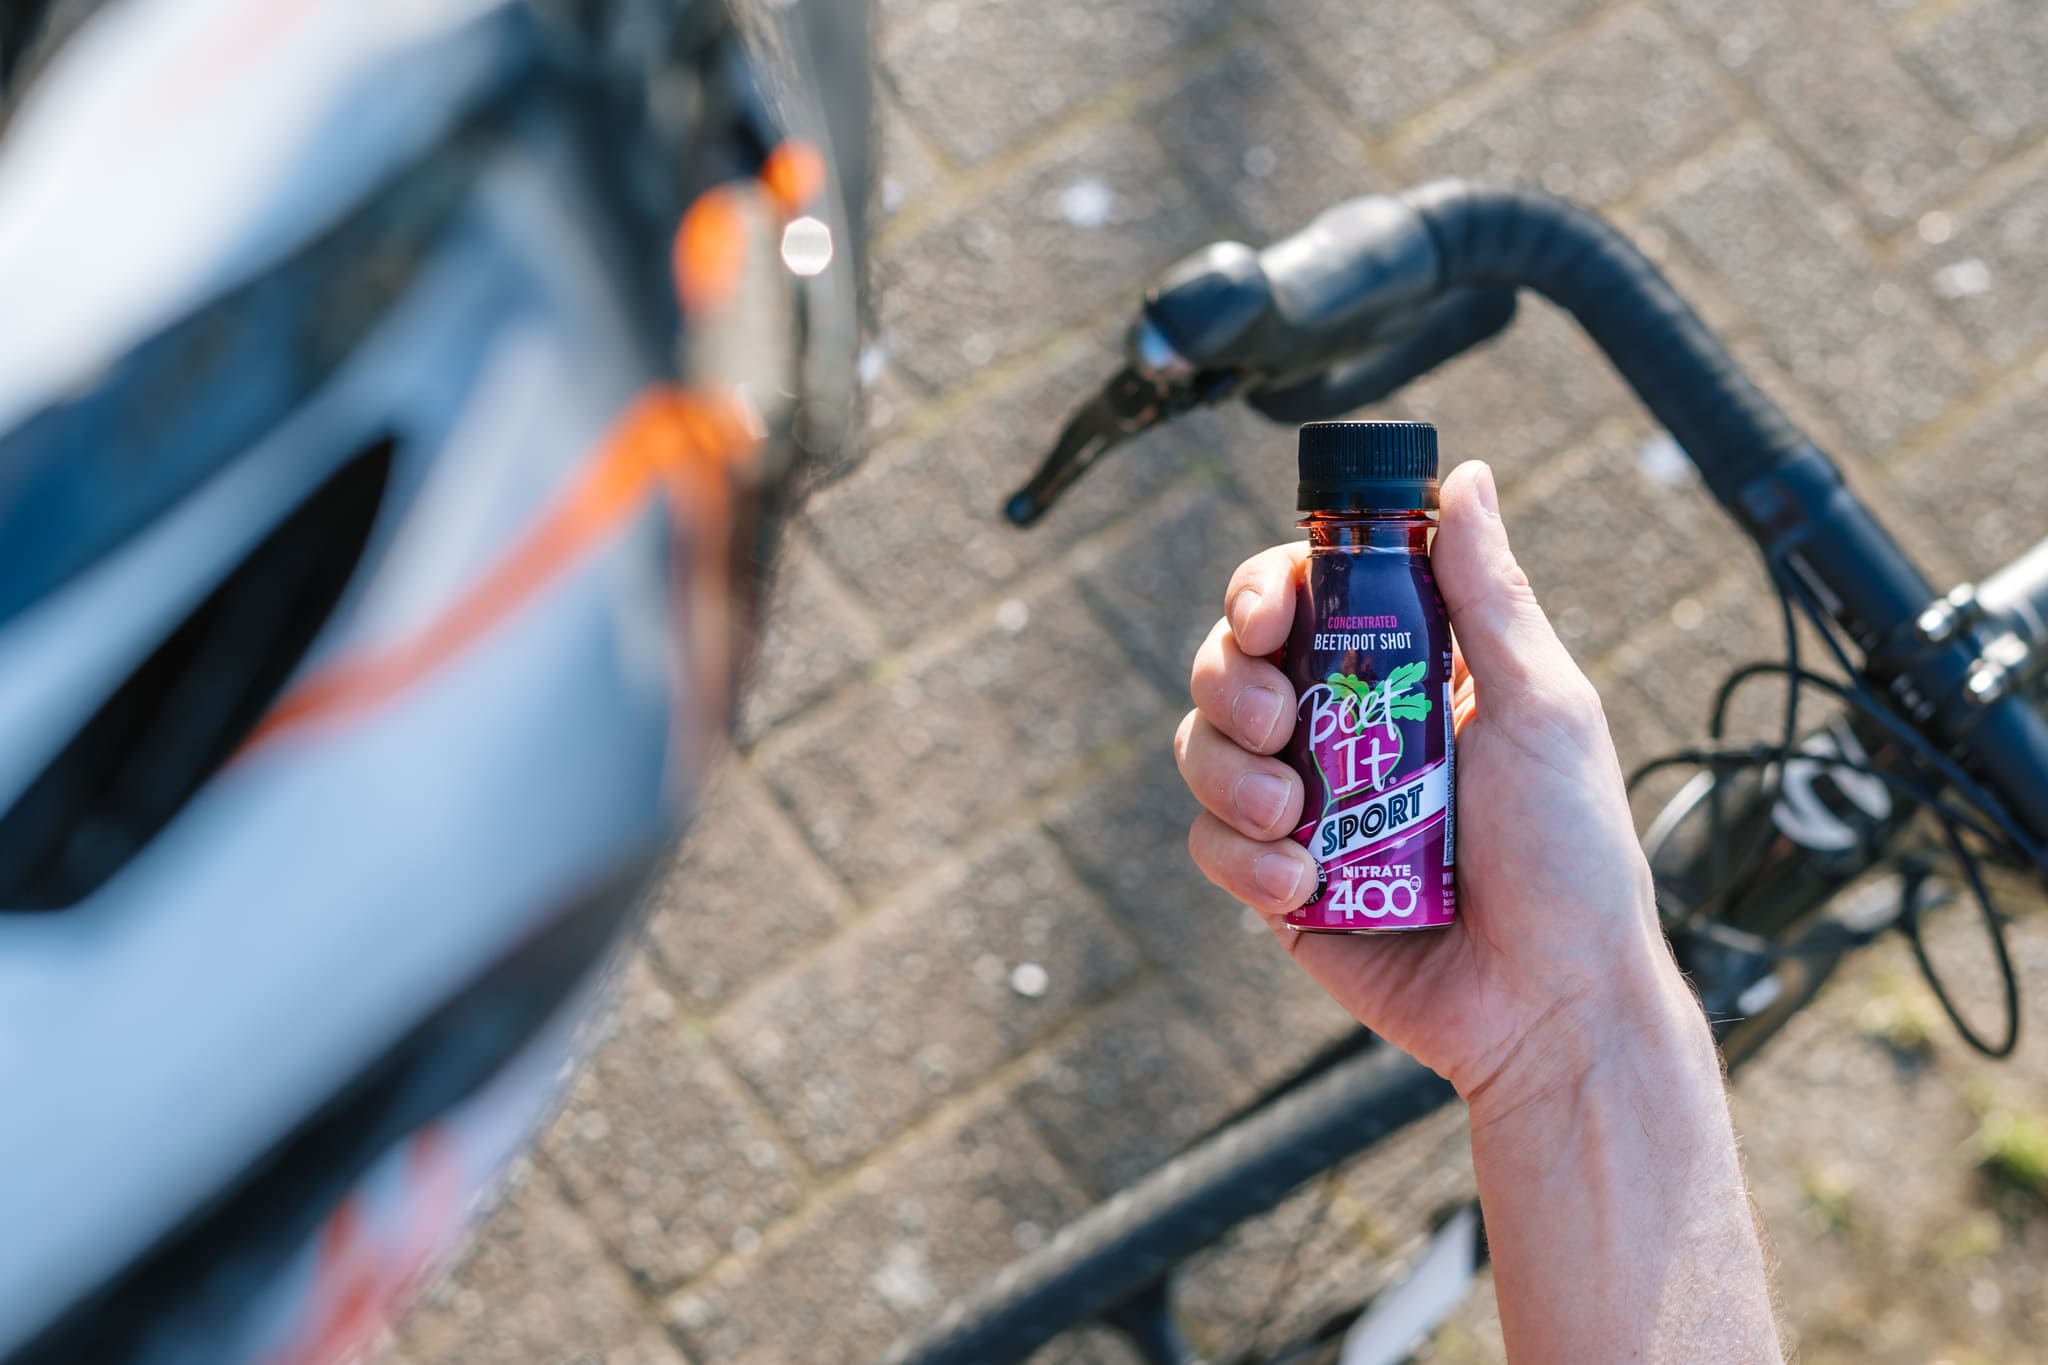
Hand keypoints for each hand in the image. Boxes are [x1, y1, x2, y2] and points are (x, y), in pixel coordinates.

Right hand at [1176, 460, 1699, 1105]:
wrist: (1550, 1005)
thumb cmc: (1572, 857)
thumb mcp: (1542, 707)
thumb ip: (1490, 594)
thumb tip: (1464, 476)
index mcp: (1405, 671)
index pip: (1304, 595)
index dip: (1265, 590)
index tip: (1270, 616)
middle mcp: (1342, 728)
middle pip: (1231, 662)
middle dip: (1231, 680)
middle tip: (1279, 720)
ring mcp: (1305, 806)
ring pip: (1203, 747)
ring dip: (1231, 772)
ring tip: (1298, 816)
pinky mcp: (1278, 883)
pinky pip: (1211, 842)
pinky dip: (1241, 855)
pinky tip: (1301, 880)